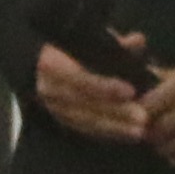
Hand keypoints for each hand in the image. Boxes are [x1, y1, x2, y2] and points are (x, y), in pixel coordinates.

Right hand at [29, 38, 152, 146]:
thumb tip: (138, 40)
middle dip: (114, 112)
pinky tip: (126, 135)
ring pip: (84, 121)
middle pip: (84, 104)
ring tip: (139, 131)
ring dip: (113, 128)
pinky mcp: (59, 119)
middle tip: (142, 117)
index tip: (130, 91)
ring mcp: (53, 107)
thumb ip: (110, 41)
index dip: (104, 86)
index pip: (79, 78)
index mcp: (51, 64)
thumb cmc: (63, 46)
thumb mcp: (82, 38)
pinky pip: (84, 129)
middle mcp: (49, 89)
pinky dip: (106, 133)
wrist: (32, 62)